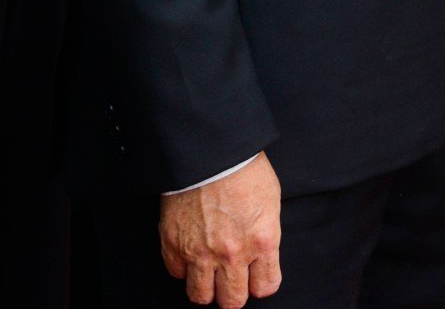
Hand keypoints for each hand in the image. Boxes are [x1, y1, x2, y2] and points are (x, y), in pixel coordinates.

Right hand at [157, 153, 281, 305]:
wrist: (210, 150)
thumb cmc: (244, 168)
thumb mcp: (270, 202)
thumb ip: (266, 234)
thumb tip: (261, 253)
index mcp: (262, 241)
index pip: (265, 287)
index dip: (261, 283)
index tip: (256, 277)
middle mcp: (232, 253)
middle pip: (232, 301)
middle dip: (233, 293)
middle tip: (231, 280)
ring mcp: (200, 252)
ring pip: (201, 296)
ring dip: (206, 287)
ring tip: (208, 273)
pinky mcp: (174, 244)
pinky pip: (176, 273)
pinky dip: (182, 268)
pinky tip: (190, 254)